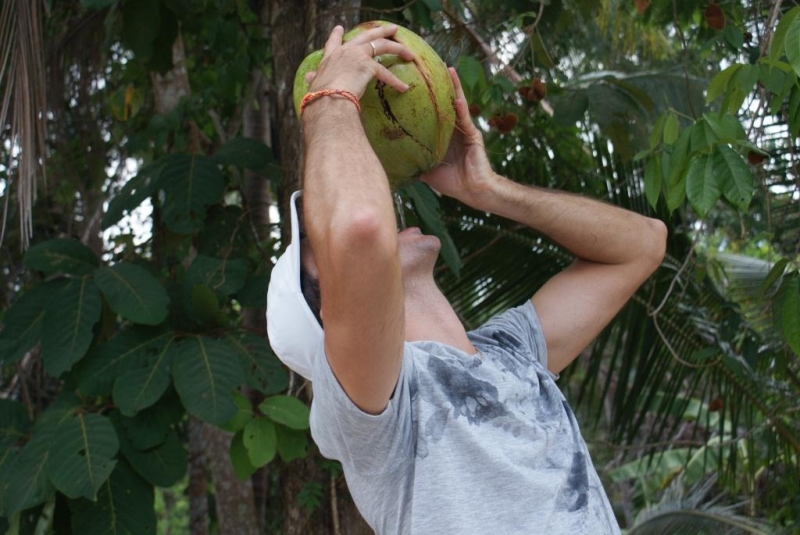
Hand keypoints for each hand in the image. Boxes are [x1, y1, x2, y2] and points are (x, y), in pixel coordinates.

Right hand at [307, 24, 414, 99]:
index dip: (336, 36)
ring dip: (397, 48)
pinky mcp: (367, 65)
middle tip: (391, 29)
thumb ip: (314, 80)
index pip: (332, 43)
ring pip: (381, 45)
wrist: (327, 99)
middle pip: (365, 36)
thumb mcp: (315, 85)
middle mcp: (344, 52)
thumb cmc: (320, 97)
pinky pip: (385, 73)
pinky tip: (404, 88)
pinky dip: (396, 82)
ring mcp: (357, 55)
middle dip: (380, 31)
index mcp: (330, 58)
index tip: (340, 28)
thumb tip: (308, 77)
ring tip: (409, 53)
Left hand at [420, 68, 496, 208]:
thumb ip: (414, 164)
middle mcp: (455, 128)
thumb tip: (392, 164)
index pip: (433, 111)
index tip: (414, 81)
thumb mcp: (427, 172)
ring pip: (457, 104)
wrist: (473, 191)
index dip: (426, 97)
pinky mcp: (473, 134)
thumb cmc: (452, 183)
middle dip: (439, 84)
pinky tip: (454, 96)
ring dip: (453, 87)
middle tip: (429, 64)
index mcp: (443, 135)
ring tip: (446, 69)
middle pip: (445, 101)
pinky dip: (460, 107)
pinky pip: (465, 118)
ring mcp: (465, 130)